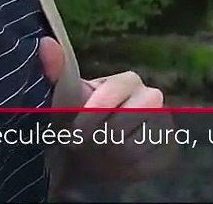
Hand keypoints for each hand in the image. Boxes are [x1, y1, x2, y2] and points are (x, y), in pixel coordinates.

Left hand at [38, 37, 174, 181]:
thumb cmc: (83, 121)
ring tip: (102, 151)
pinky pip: (143, 164)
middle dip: (98, 138)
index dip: (88, 119)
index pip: (108, 97)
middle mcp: (151, 97)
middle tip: (86, 143)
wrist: (99, 154)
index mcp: (127, 81)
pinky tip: (118, 161)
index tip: (74, 134)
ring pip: (131, 148)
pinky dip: (125, 168)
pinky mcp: (168, 148)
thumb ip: (56, 72)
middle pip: (121, 125)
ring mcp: (163, 123)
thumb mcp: (66, 100)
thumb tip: (45, 44)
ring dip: (110, 155)